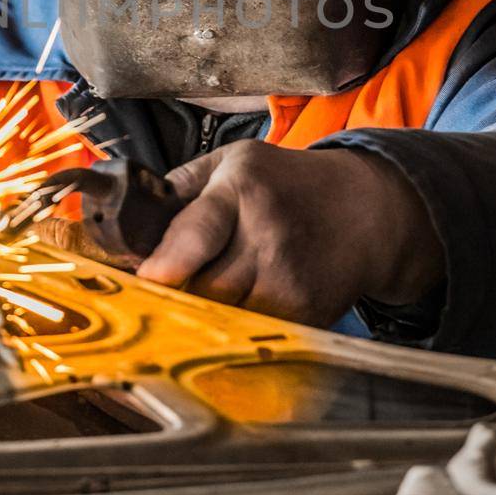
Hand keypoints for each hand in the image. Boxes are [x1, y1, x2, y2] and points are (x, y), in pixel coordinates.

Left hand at [135, 141, 443, 326]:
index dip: (168, 262)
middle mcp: (266, 236)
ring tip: (212, 289)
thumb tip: (128, 220)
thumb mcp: (234, 161)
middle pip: (203, 286)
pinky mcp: (307, 314)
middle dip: (179, 291)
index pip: (198, 232)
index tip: (148, 279)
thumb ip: (179, 185)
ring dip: (206, 312)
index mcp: (241, 190)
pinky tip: (245, 302)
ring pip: (223, 316)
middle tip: (167, 288)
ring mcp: (289, 280)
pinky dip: (238, 326)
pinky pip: (253, 333)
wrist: (367, 211)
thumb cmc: (287, 184)